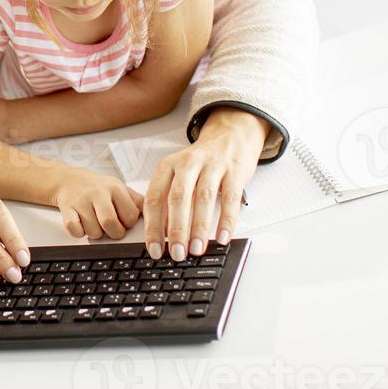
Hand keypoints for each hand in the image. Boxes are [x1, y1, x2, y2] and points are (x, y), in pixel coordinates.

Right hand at [53, 168, 145, 239]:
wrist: (68, 179)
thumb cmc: (99, 188)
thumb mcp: (120, 188)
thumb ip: (138, 202)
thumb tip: (160, 218)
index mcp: (116, 189)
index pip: (131, 217)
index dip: (128, 224)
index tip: (123, 220)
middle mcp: (98, 193)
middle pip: (111, 225)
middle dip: (114, 233)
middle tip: (111, 228)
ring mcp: (81, 201)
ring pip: (93, 232)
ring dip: (96, 233)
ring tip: (95, 222)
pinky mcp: (67, 209)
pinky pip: (74, 230)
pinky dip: (79, 232)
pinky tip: (81, 223)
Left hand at [142, 107, 268, 260]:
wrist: (230, 135)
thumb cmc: (201, 162)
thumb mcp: (179, 173)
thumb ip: (169, 199)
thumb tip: (162, 237)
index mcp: (168, 166)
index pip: (155, 198)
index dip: (153, 226)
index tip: (155, 249)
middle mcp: (188, 164)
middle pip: (178, 198)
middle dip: (176, 229)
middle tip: (177, 253)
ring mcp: (212, 165)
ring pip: (203, 198)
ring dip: (199, 227)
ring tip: (197, 250)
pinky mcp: (234, 171)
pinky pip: (230, 197)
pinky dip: (226, 219)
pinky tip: (222, 237)